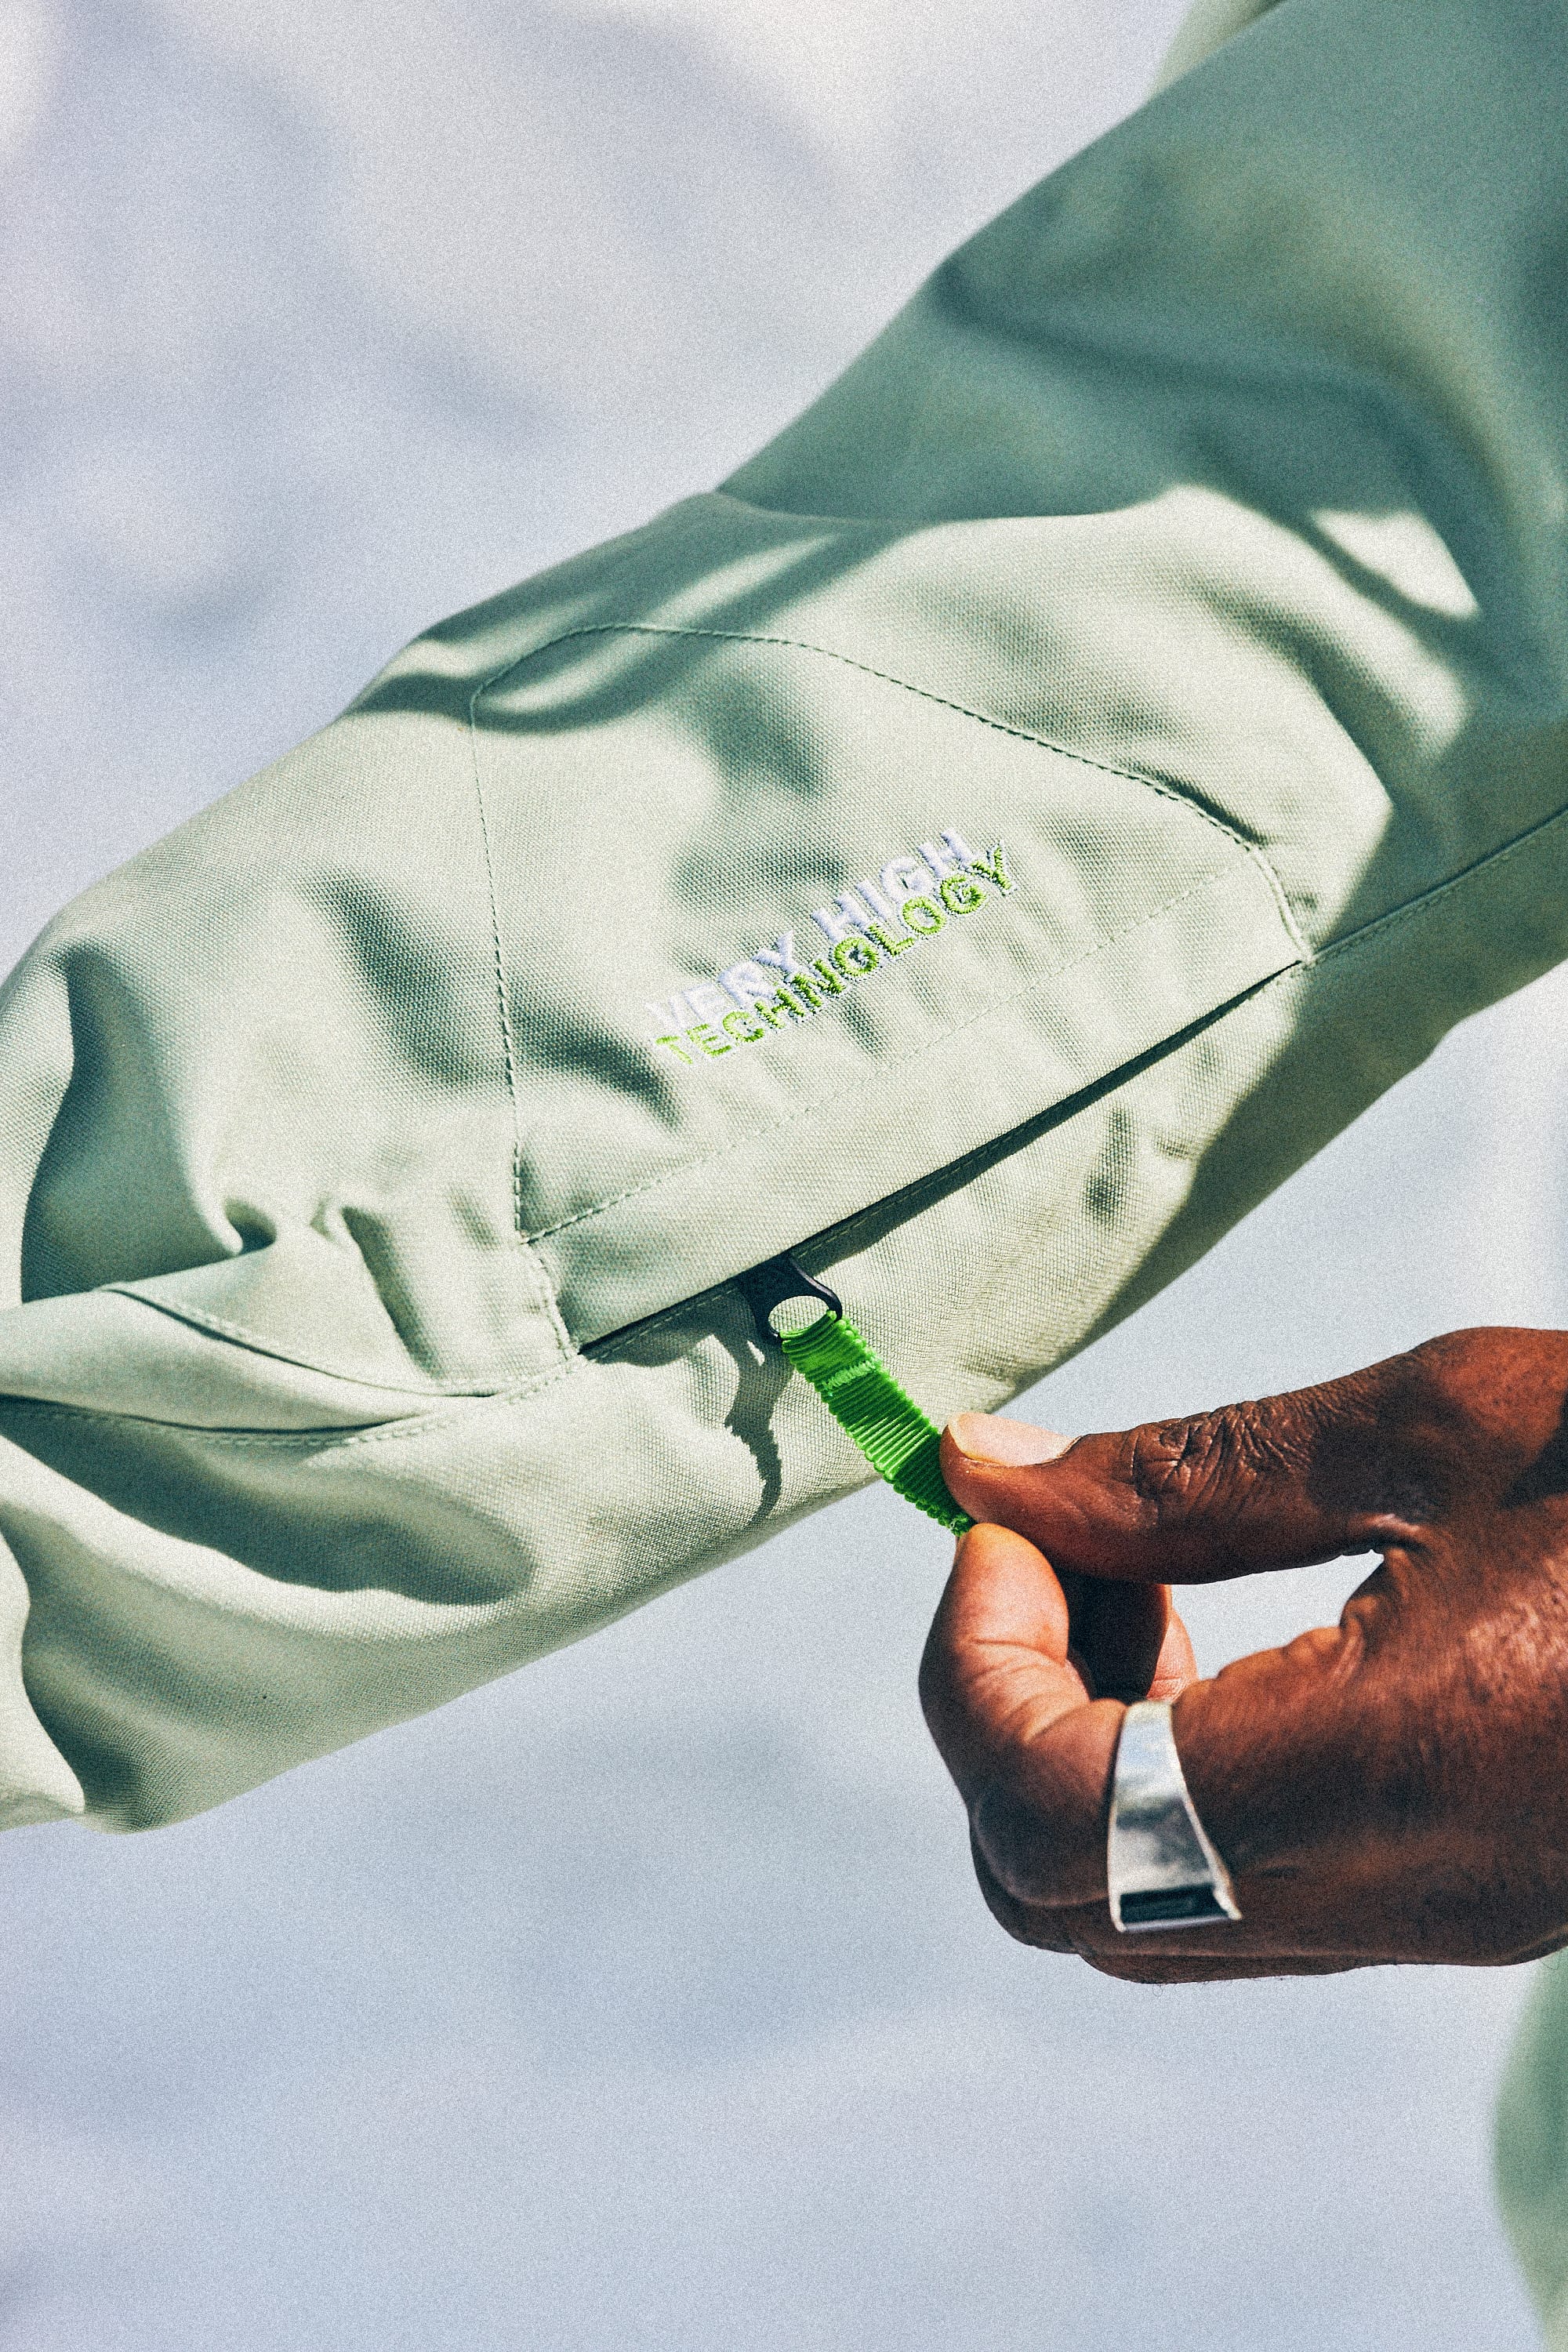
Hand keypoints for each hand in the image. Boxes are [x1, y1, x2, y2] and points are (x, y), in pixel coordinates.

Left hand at [919, 1328, 1567, 1979]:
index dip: (966, 1662)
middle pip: (1050, 1893)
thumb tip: (987, 1475)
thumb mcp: (1439, 1424)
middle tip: (1067, 1548)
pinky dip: (1159, 1770)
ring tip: (1155, 1576)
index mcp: (1380, 1776)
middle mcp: (1391, 1897)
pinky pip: (1226, 1892)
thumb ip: (1189, 1473)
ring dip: (1075, 1738)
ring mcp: (1424, 1924)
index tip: (1001, 1526)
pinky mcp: (1450, 1903)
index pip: (1044, 1811)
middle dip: (1000, 1704)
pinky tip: (1232, 1629)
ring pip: (1127, 1910)